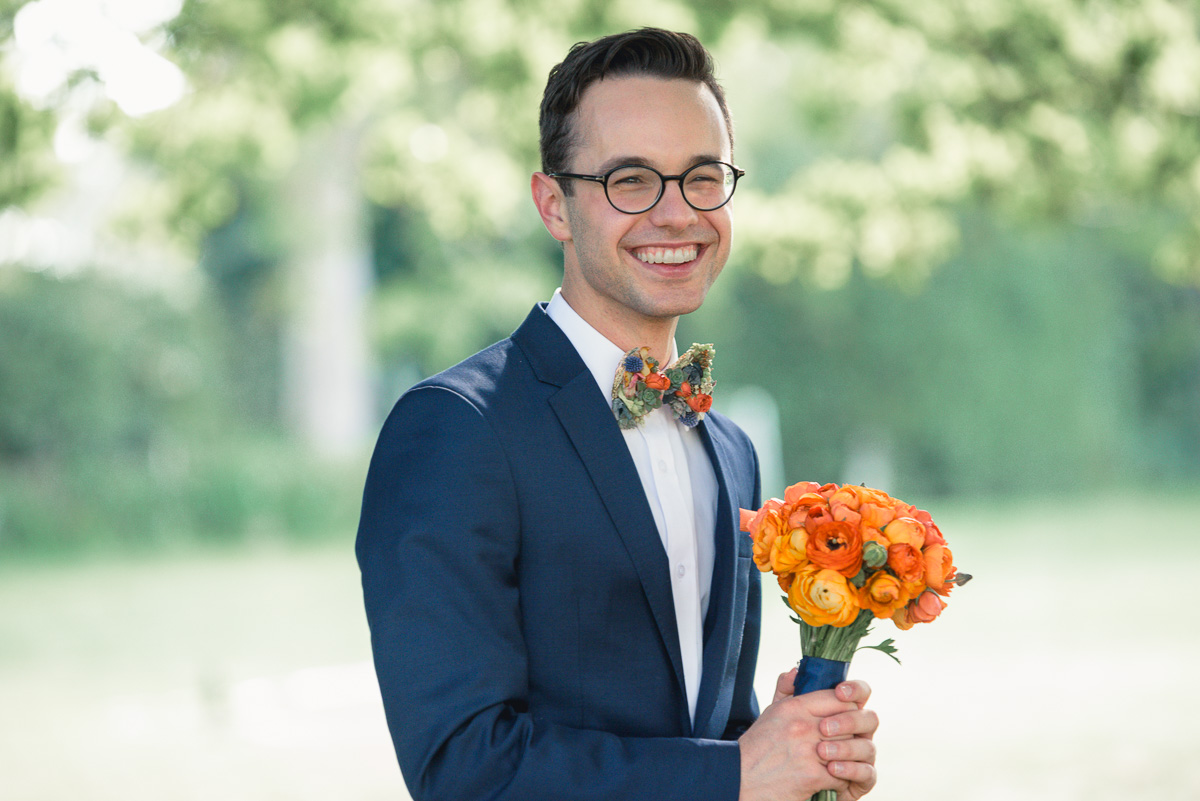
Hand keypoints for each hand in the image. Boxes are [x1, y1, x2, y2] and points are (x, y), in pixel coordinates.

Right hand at [738, 672, 877, 800]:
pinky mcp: (813, 776)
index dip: (847, 707)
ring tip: (841, 760)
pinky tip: (833, 779)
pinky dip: (840, 779)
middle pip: (848, 723)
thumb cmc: (756, 747)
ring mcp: (809, 751)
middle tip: (846, 741)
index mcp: (793, 708)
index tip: (845, 716)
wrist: (739, 778)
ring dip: (847, 757)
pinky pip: (842, 774)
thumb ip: (786, 690)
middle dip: (849, 734)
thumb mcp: (770, 713)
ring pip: (848, 748)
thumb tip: (797, 671)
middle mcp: (802, 726)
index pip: (837, 698)